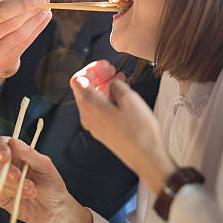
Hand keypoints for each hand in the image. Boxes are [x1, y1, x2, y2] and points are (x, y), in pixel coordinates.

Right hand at [0, 0, 51, 100]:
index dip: (22, 3)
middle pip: (11, 23)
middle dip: (31, 10)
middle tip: (46, 0)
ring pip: (20, 34)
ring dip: (36, 20)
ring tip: (47, 10)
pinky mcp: (3, 63)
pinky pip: (24, 44)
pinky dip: (37, 29)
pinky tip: (44, 19)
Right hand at [0, 137, 92, 222]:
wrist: (54, 209)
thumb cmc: (52, 184)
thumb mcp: (45, 166)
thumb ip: (30, 154)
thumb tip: (13, 143)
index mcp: (19, 153)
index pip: (2, 143)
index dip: (1, 148)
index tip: (6, 157)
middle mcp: (8, 165)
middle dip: (5, 168)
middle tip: (19, 177)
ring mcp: (3, 180)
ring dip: (15, 184)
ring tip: (33, 189)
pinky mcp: (1, 195)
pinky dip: (13, 192)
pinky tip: (28, 195)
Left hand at [70, 61, 174, 193]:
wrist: (145, 157)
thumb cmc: (139, 130)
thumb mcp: (130, 98)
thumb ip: (116, 85)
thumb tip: (112, 84)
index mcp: (90, 105)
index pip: (77, 80)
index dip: (90, 69)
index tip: (105, 65)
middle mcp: (87, 115)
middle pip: (83, 88)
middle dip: (97, 76)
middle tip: (112, 69)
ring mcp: (93, 124)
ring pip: (91, 98)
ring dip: (103, 86)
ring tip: (120, 79)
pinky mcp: (102, 131)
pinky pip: (98, 109)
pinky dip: (106, 97)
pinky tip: (121, 94)